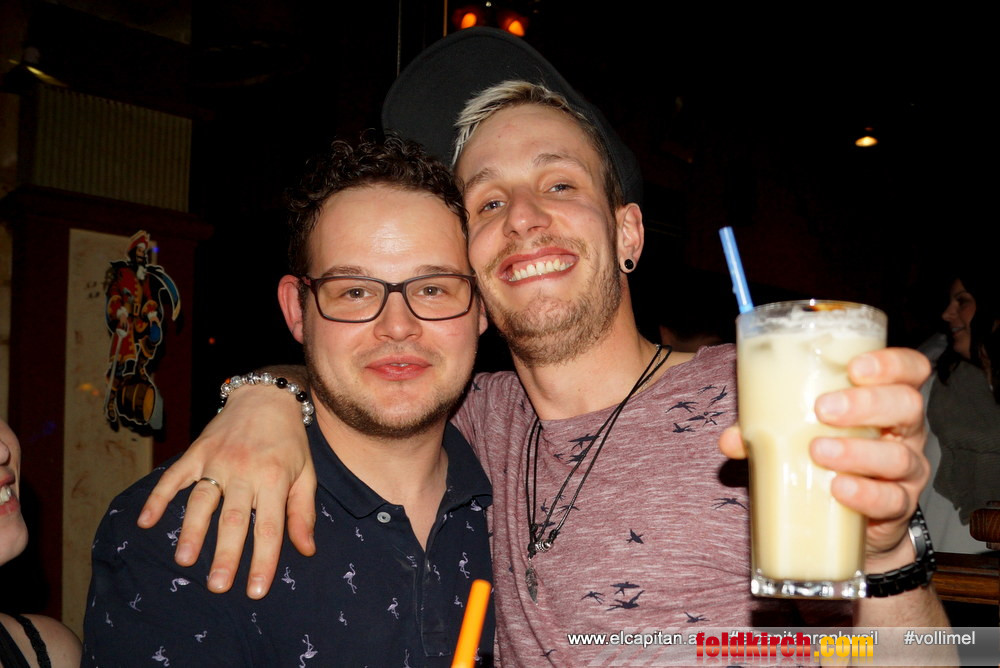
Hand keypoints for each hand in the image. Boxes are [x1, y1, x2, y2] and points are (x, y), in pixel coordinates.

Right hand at [138, 384, 316, 598]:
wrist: (266, 397)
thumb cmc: (290, 442)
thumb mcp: (306, 474)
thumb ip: (302, 512)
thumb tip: (306, 550)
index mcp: (275, 478)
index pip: (269, 527)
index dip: (262, 560)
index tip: (255, 590)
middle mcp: (244, 470)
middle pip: (233, 519)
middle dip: (224, 555)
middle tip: (216, 586)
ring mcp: (217, 460)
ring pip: (202, 500)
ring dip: (192, 531)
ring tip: (184, 560)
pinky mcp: (197, 452)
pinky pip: (174, 476)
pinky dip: (158, 498)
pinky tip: (145, 521)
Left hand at [720, 347, 930, 567]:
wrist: (848, 523)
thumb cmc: (827, 458)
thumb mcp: (799, 434)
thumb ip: (766, 429)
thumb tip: (728, 439)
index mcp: (884, 400)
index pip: (909, 370)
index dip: (891, 363)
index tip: (856, 366)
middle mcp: (904, 431)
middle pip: (907, 405)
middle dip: (867, 402)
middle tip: (825, 408)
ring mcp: (906, 471)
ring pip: (899, 455)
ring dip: (857, 451)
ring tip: (819, 451)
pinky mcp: (899, 508)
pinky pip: (891, 500)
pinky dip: (864, 494)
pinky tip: (839, 488)